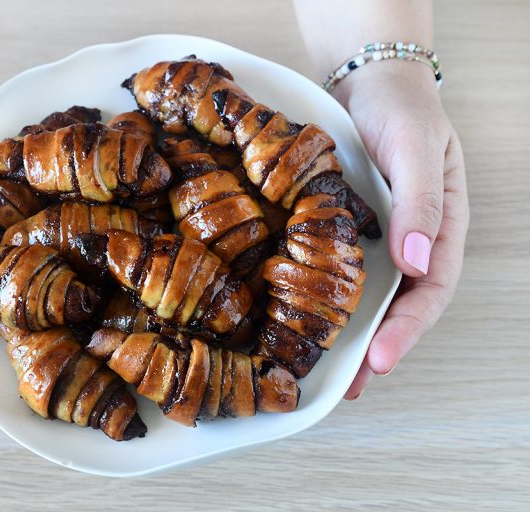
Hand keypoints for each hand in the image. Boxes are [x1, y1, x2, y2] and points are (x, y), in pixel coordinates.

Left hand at [337, 61, 468, 398]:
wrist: (370, 84)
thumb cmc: (403, 112)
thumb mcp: (418, 151)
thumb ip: (421, 205)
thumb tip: (416, 263)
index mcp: (439, 230)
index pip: (431, 291)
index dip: (408, 328)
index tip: (380, 360)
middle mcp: (409, 242)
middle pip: (399, 306)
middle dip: (376, 348)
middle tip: (347, 386)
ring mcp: (375, 238)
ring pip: (367, 296)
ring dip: (351, 335)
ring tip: (326, 374)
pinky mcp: (342, 230)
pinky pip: (337, 271)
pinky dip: (325, 299)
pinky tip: (304, 320)